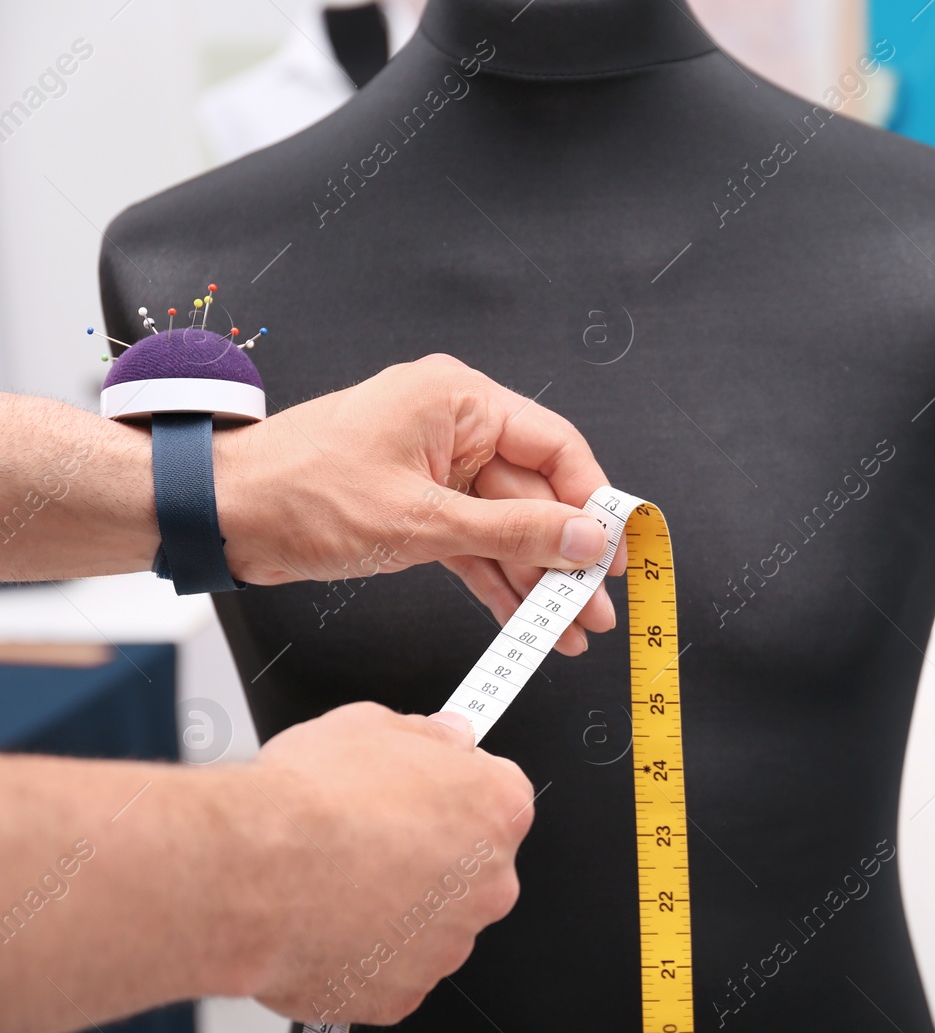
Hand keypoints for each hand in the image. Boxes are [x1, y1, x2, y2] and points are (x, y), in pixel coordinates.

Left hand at [213, 354, 623, 653]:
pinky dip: (497, 582)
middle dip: (565, 560)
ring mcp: (437, 471)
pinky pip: (475, 545)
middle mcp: (455, 429)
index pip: (555, 446)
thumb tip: (585, 540)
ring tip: (569, 631)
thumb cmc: (299, 493)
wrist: (220, 516)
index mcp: (459, 401)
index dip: (594, 501)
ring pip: (508, 529)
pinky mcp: (418, 508)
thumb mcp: (420, 520)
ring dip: (536, 582)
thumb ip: (513, 533)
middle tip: (595, 609)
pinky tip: (525, 621)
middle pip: (535, 497)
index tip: (614, 552)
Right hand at [244, 703, 532, 1025]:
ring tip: (338, 884)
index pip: (495, 796)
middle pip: (470, 867)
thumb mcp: (373, 723)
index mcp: (496, 808)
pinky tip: (325, 925)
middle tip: (370, 841)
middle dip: (430, 856)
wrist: (251, 871)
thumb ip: (429, 733)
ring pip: (432, 924)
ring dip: (398, 909)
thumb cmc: (310, 801)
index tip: (420, 794)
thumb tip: (447, 736)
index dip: (450, 791)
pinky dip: (362, 955)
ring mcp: (449, 944)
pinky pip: (390, 972)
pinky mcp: (402, 994)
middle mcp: (489, 882)